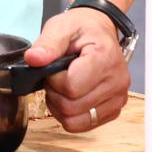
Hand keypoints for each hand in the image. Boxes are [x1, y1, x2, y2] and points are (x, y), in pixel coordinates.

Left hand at [25, 7, 129, 131]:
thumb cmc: (81, 28)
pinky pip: (85, 124)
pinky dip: (72, 115)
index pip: (71, 87)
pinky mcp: (114, 109)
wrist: (100, 30)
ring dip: (61, 107)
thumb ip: (47, 44)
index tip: (52, 68)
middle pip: (72, 107)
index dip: (54, 80)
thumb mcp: (61, 27)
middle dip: (55, 94)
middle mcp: (116, 81)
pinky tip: (70, 97)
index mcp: (105, 57)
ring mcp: (118, 98)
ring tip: (61, 87)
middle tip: (54, 77)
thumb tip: (33, 59)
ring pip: (76, 121)